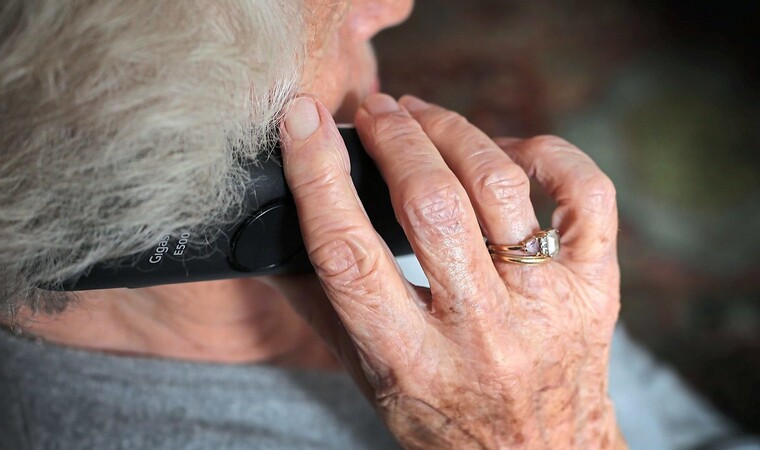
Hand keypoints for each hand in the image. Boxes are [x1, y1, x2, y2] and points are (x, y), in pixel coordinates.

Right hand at [270, 93, 624, 448]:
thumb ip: (321, 309)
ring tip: (422, 116)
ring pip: (499, 185)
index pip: (350, 254)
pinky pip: (584, 192)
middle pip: (431, 206)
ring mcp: (546, 306)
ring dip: (453, 131)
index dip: (319, 176)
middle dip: (394, 138)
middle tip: (374, 108)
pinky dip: (546, 151)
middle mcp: (481, 332)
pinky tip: (508, 149)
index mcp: (410, 360)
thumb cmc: (444, 418)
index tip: (303, 121)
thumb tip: (269, 242)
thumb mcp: (370, 378)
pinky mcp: (594, 286)